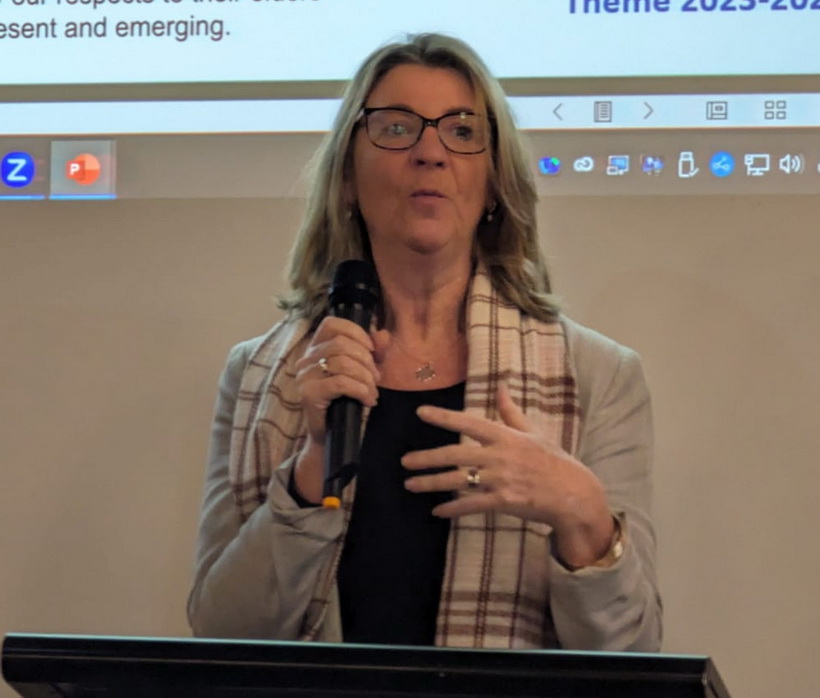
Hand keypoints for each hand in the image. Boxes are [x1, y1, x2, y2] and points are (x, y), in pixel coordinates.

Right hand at [291, 317, 382, 501]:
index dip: (356, 333)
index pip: (332, 324)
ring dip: (365, 378)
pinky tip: (367, 401)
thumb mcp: (363, 372)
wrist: (333, 436)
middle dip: (366, 361)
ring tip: (373, 393)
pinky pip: (340, 383)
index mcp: (317, 348)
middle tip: (376, 379)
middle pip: (341, 344)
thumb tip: (382, 335)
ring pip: (342, 363)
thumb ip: (372, 351)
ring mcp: (304, 377)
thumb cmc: (347, 402)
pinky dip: (360, 390)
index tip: (372, 351)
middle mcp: (306, 360)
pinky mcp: (308, 394)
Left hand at [402, 385, 613, 565]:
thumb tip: (501, 388)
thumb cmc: (552, 460)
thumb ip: (511, 413)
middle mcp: (499, 456)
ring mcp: (500, 479)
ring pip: (457, 481)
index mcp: (505, 436)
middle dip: (426, 458)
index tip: (421, 412)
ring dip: (431, 483)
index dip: (444, 417)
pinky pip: (471, 505)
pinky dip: (452, 508)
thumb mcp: (533, 432)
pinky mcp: (503, 501)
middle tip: (404, 461)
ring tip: (410, 484)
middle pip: (454, 455)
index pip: (468, 423)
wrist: (573, 493)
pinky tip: (437, 511)